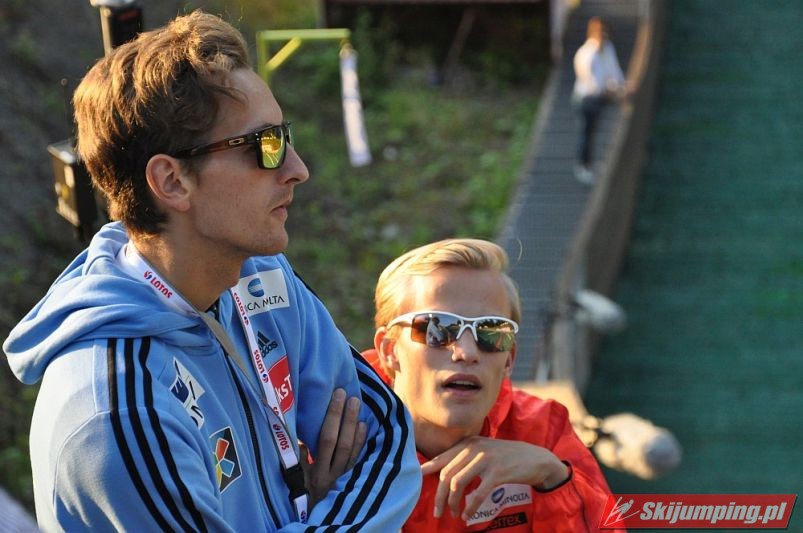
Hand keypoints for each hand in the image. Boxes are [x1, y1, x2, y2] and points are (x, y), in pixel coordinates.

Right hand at [300, 388, 367, 508]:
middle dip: (346, 418)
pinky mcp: (353, 480)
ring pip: (352, 449)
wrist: (319, 517)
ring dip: (355, 426)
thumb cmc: (305, 496)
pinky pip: (359, 458)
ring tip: (357, 405)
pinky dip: (362, 441)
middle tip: (350, 396)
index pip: (326, 440)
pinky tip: (364, 426)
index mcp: (316, 472)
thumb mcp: (297, 479)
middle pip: (342, 442)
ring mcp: (344, 477)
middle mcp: (332, 474)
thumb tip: (301, 438)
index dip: (333, 417)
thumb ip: (300, 460)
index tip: (337, 397)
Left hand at [420, 436, 568, 520]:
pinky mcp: (497, 473)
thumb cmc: (507, 458)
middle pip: (446, 474)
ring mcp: (485, 459)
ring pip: (457, 483)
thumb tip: (442, 474)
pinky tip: (468, 516)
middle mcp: (474, 448)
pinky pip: (477, 493)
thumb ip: (465, 458)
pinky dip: (470, 507)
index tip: (416, 481)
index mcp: (469, 443)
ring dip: (452, 503)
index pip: (442, 458)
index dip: (427, 471)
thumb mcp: (484, 451)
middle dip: (438, 496)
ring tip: (454, 514)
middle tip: (437, 512)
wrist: (536, 458)